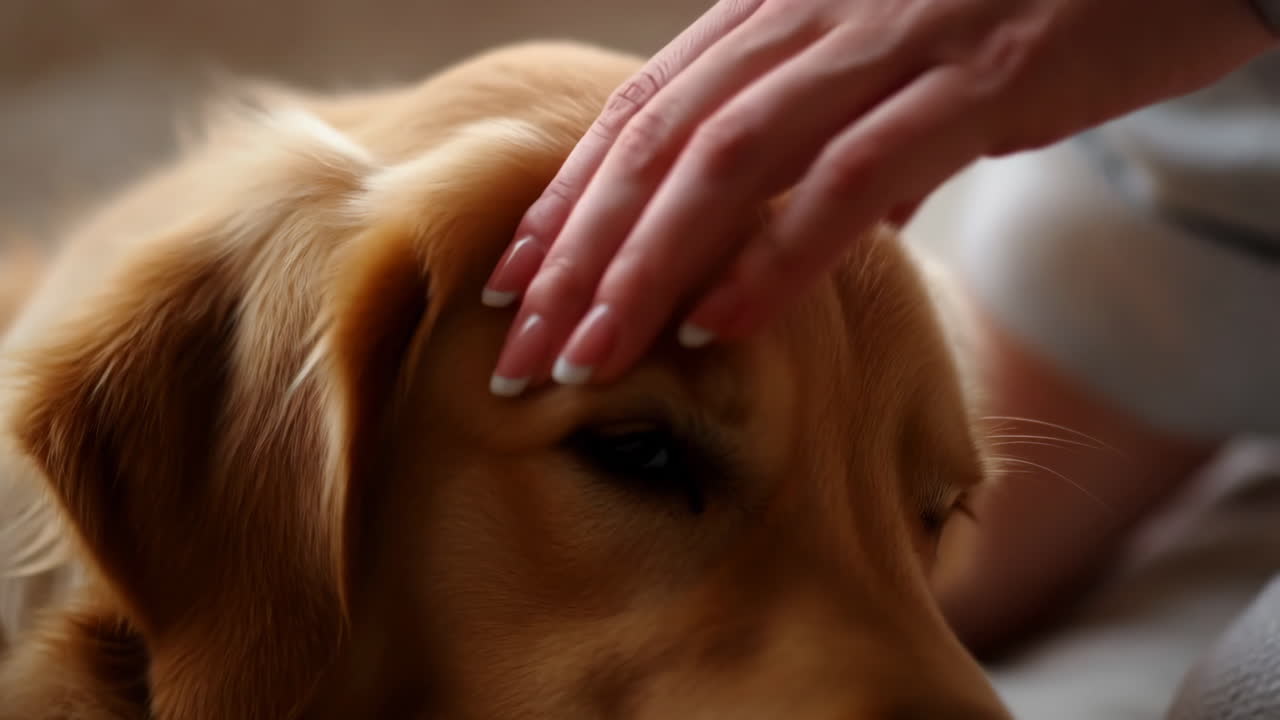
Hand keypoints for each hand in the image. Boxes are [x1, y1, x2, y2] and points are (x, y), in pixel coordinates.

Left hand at [482, 0, 1273, 394]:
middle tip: (522, 350)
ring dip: (646, 267)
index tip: (514, 283)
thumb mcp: (902, 65)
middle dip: (579, 254)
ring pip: (728, 161)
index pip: (644, 112)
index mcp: (782, 13)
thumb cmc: (1026, 6)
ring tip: (590, 357)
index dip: (569, 200)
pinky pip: (850, 176)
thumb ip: (846, 131)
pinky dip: (776, 256)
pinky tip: (720, 326)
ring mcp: (889, 44)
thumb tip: (828, 219)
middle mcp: (812, 18)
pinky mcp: (977, 77)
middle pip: (659, 143)